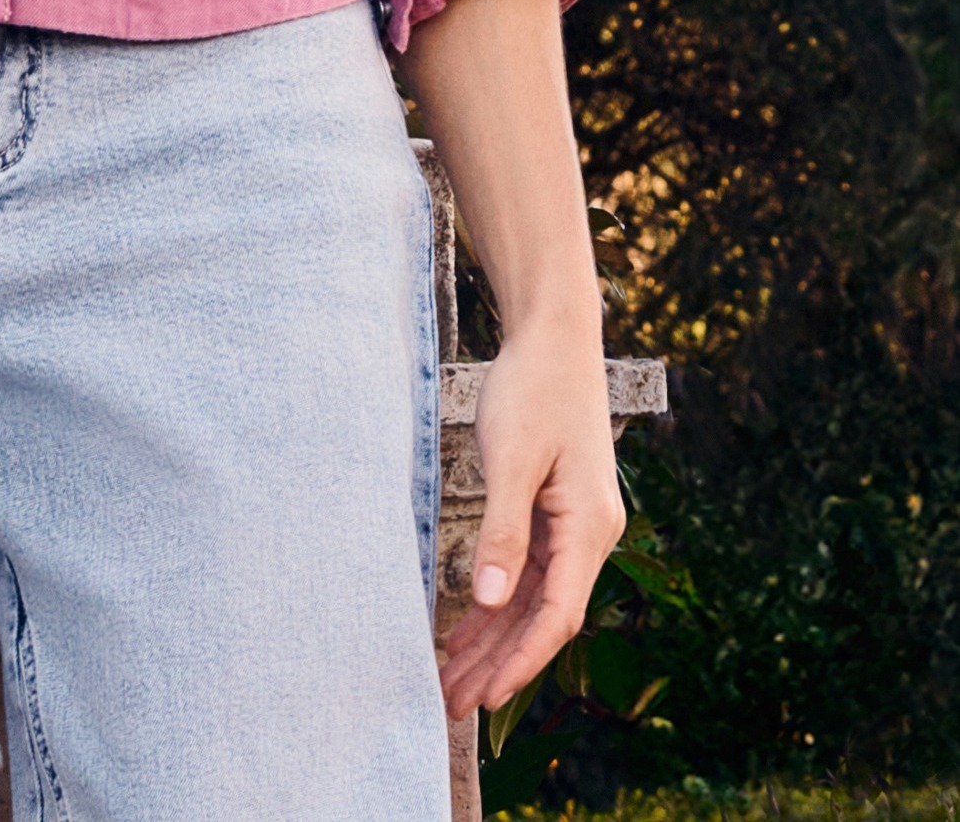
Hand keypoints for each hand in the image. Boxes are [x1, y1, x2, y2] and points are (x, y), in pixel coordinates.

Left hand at [437, 319, 625, 721]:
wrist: (553, 336)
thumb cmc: (534, 387)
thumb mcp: (511, 457)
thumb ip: (501, 530)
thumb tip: (489, 599)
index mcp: (588, 525)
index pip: (558, 614)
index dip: (521, 660)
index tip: (485, 696)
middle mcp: (588, 533)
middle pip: (542, 615)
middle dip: (499, 662)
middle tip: (451, 702)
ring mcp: (571, 523)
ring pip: (530, 598)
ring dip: (492, 639)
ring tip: (450, 678)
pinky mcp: (551, 509)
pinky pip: (524, 570)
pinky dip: (494, 600)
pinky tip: (463, 627)